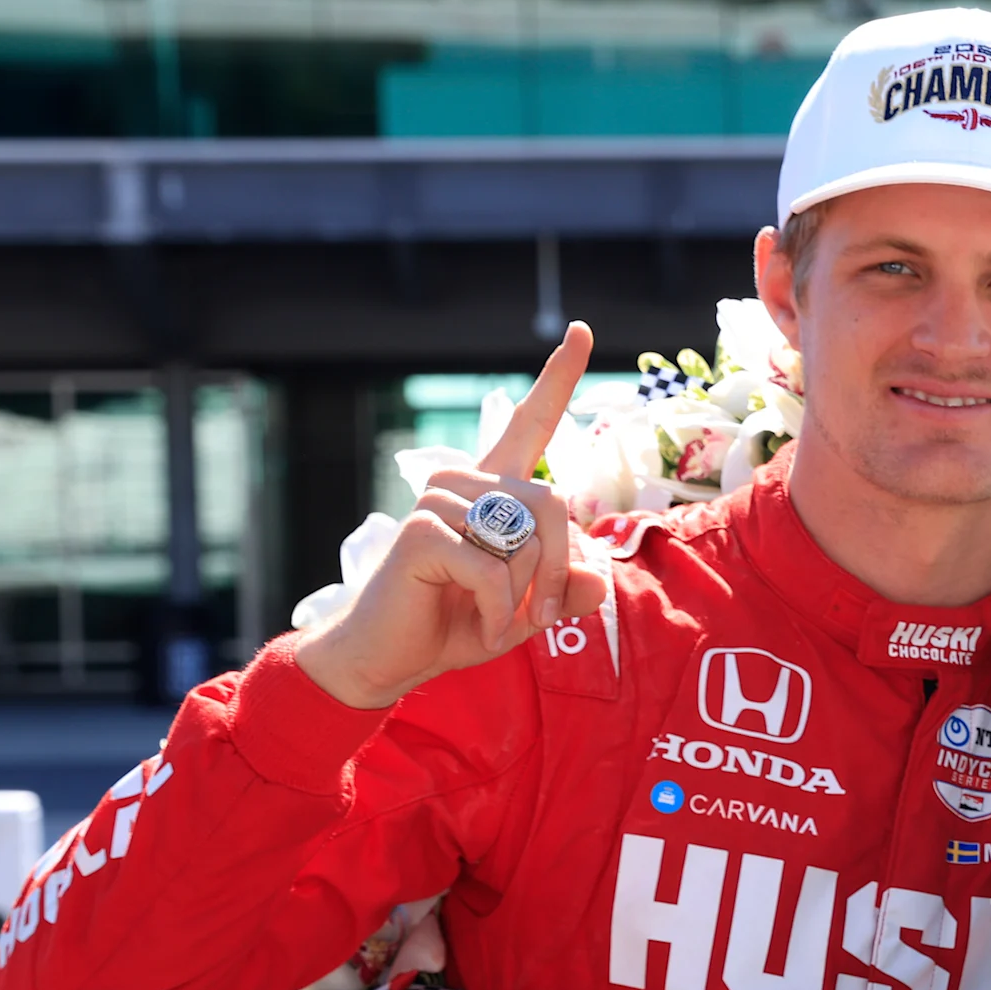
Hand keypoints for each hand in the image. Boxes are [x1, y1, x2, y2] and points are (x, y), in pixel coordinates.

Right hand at [298, 325, 610, 710]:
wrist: (393, 658)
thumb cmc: (462, 623)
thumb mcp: (531, 608)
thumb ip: (568, 589)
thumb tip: (597, 576)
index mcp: (494, 487)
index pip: (532, 423)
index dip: (559, 378)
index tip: (582, 331)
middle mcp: (465, 481)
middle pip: (554, 505)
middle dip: (559, 570)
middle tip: (541, 614)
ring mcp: (438, 501)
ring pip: (525, 542)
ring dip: (525, 596)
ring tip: (498, 618)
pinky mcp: (421, 533)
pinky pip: (492, 572)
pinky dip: (500, 612)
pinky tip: (481, 625)